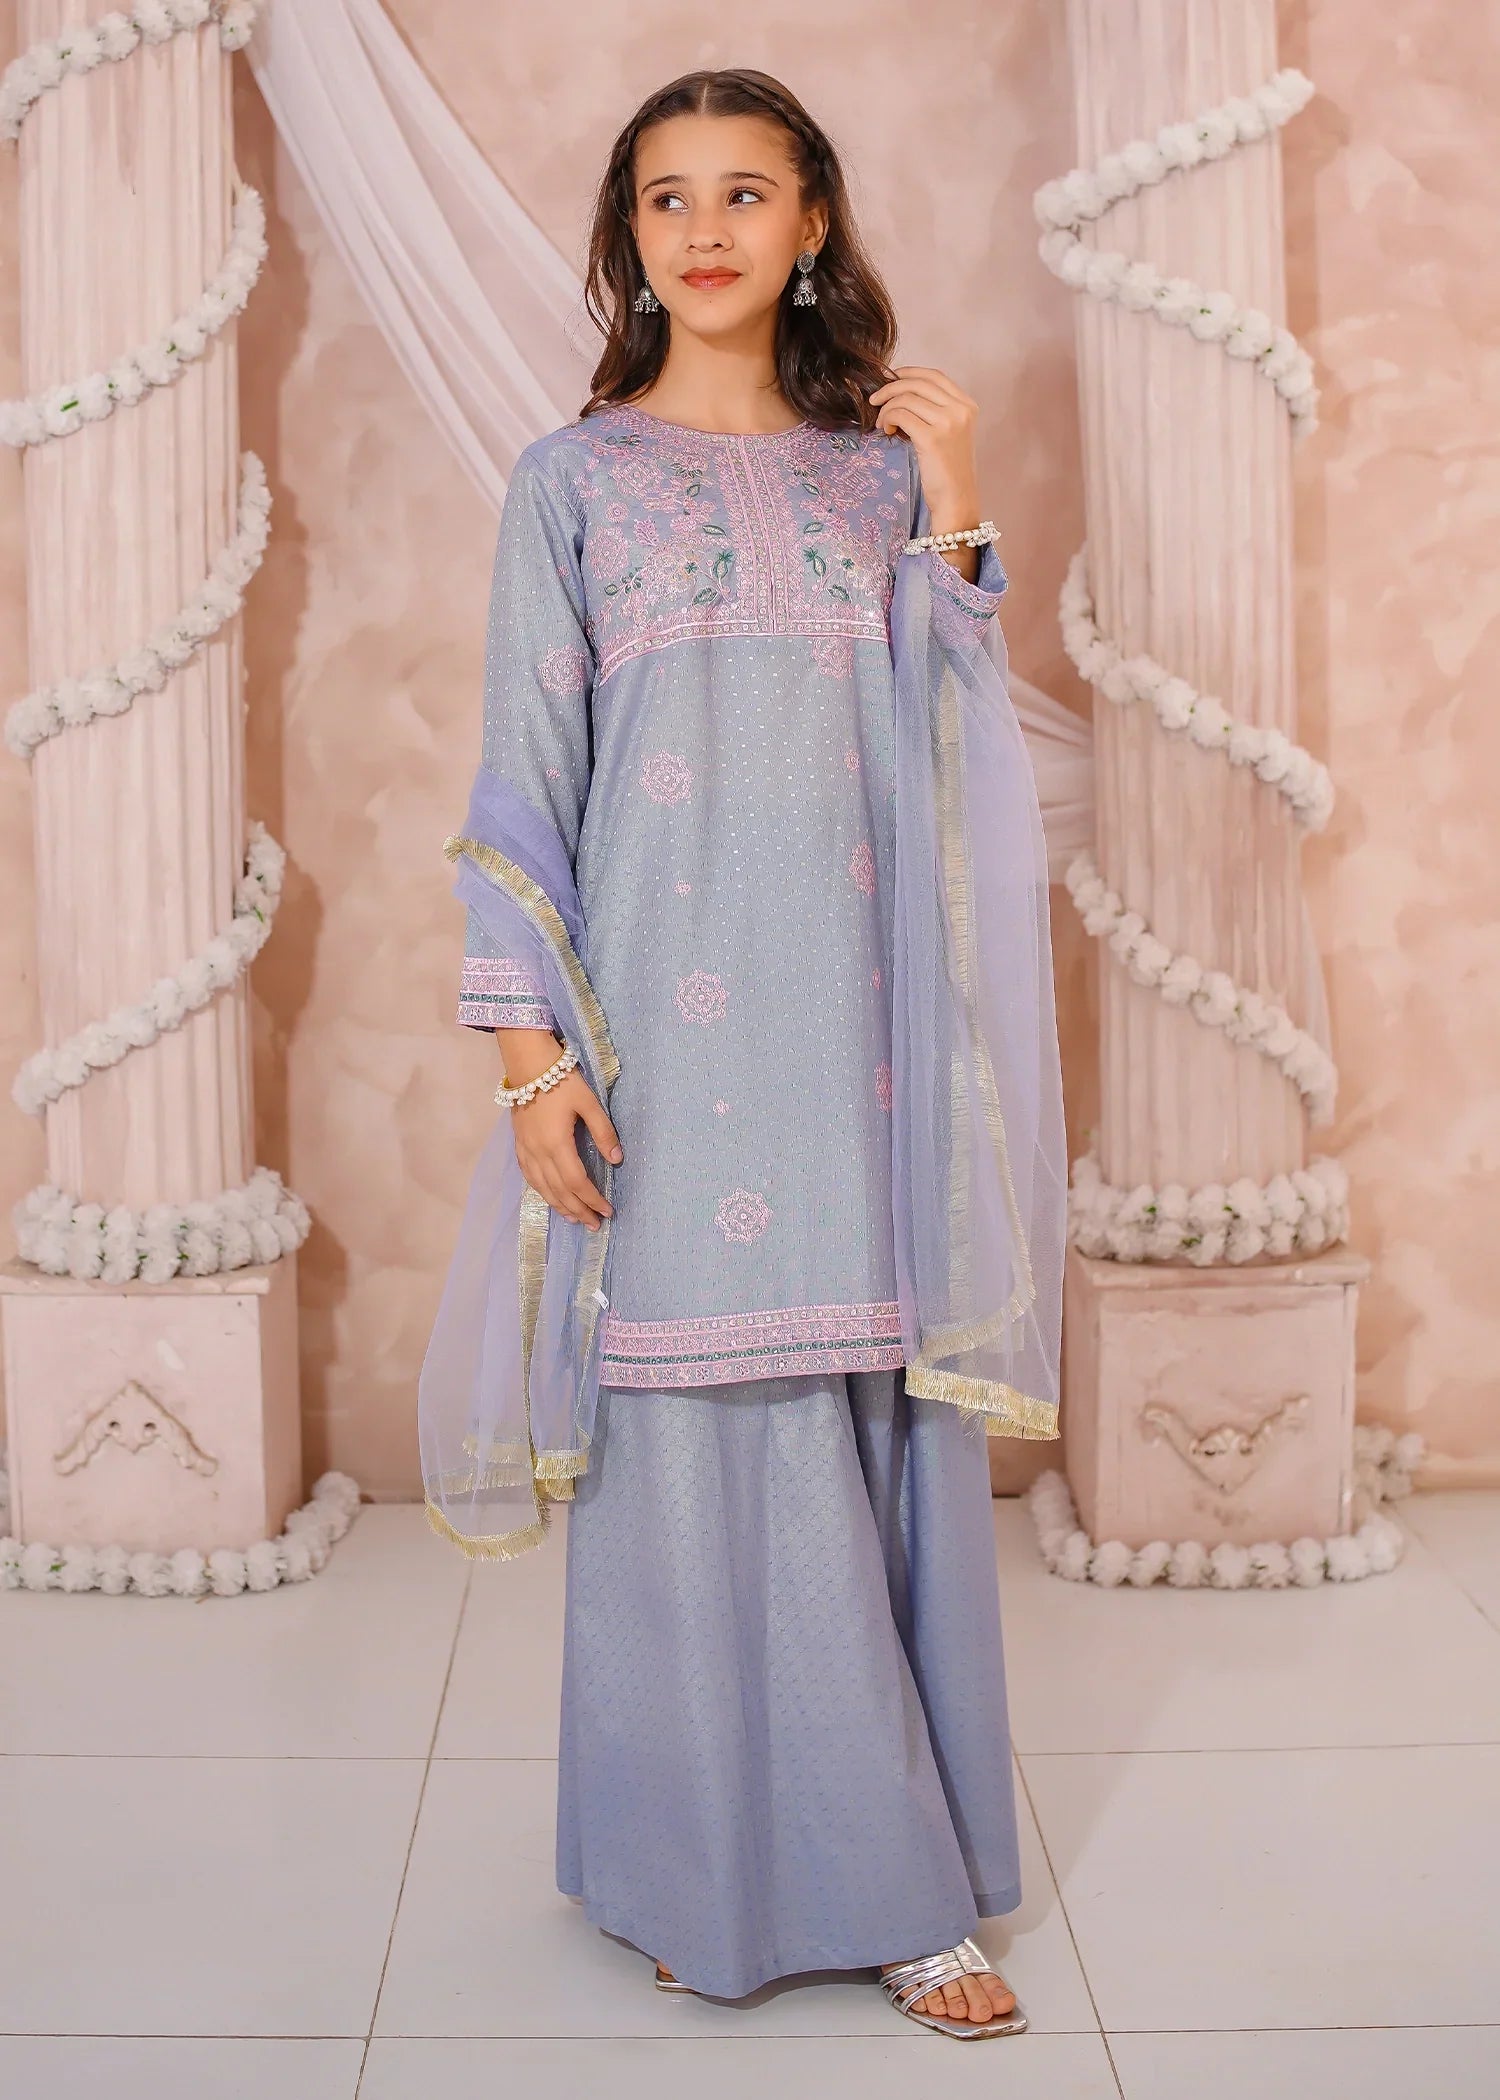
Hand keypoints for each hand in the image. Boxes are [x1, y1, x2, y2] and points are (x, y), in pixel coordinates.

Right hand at [498, 1029, 622, 1232]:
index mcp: (556, 1144)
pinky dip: (542, 1192)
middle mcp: (538, 1153)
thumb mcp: (589, 1102)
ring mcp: (525, 1150)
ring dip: (560, 1206)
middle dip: (578, 1210)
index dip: (593, 1199)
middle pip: (559, 1191)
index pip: (577, 1182)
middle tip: (594, 1224)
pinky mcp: (519, 1145)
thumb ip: (603, 1131)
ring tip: (576, 1218)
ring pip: (542, 1188)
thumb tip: (617, 1159)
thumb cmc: (562, 1080)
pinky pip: (530, 1177)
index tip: (608, 1210)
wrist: (527, 1064)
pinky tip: (550, 1197)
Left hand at [867, 365, 984, 576]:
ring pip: (906, 397)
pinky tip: (887, 430)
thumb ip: (934, 410)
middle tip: (874, 400)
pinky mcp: (932, 437)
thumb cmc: (948, 471)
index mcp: (967, 405)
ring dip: (887, 407)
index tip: (890, 378)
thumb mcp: (949, 433)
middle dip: (890, 387)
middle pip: (918, 383)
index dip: (908, 372)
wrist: (956, 500)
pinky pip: (901, 414)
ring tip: (882, 423)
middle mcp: (960, 410)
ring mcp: (948, 422)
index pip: (934, 375)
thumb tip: (900, 393)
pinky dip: (888, 418)